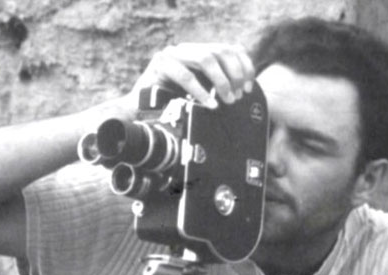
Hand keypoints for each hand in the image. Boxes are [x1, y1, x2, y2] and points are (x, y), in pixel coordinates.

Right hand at [128, 43, 255, 109]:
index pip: (229, 49)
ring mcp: (172, 54)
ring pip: (205, 58)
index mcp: (198, 53)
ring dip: (221, 80)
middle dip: (234, 74)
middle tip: (237, 96)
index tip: (249, 88)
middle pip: (220, 51)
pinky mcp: (159, 65)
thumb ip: (216, 89)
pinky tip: (209, 104)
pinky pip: (185, 75)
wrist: (138, 112)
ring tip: (227, 100)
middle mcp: (186, 49)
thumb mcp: (199, 96)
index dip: (244, 66)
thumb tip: (241, 93)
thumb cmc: (170, 106)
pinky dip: (200, 91)